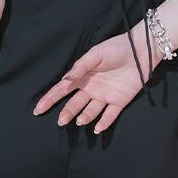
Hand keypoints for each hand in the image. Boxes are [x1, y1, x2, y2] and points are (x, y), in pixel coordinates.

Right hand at [33, 23, 159, 132]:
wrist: (140, 50)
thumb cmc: (115, 48)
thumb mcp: (95, 54)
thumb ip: (80, 67)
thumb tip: (65, 79)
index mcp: (82, 76)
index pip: (62, 89)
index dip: (50, 99)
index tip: (38, 109)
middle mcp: (91, 88)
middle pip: (75, 104)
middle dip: (67, 113)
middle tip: (61, 121)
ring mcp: (104, 96)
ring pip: (90, 111)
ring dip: (84, 117)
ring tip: (79, 121)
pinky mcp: (119, 101)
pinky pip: (110, 115)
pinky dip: (103, 123)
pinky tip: (96, 129)